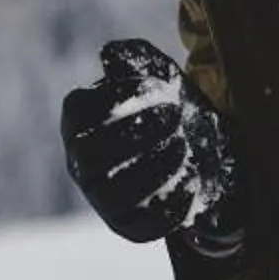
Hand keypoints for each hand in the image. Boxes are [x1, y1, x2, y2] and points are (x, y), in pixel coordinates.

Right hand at [60, 38, 238, 245]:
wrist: (200, 146)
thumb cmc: (167, 104)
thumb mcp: (155, 73)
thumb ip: (133, 58)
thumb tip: (110, 54)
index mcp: (79, 122)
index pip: (78, 110)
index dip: (114, 97)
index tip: (155, 87)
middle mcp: (81, 164)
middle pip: (89, 154)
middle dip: (134, 133)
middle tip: (174, 116)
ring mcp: (102, 199)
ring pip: (113, 193)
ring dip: (152, 167)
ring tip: (184, 143)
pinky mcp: (129, 226)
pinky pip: (142, 224)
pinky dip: (169, 202)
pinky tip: (191, 177)